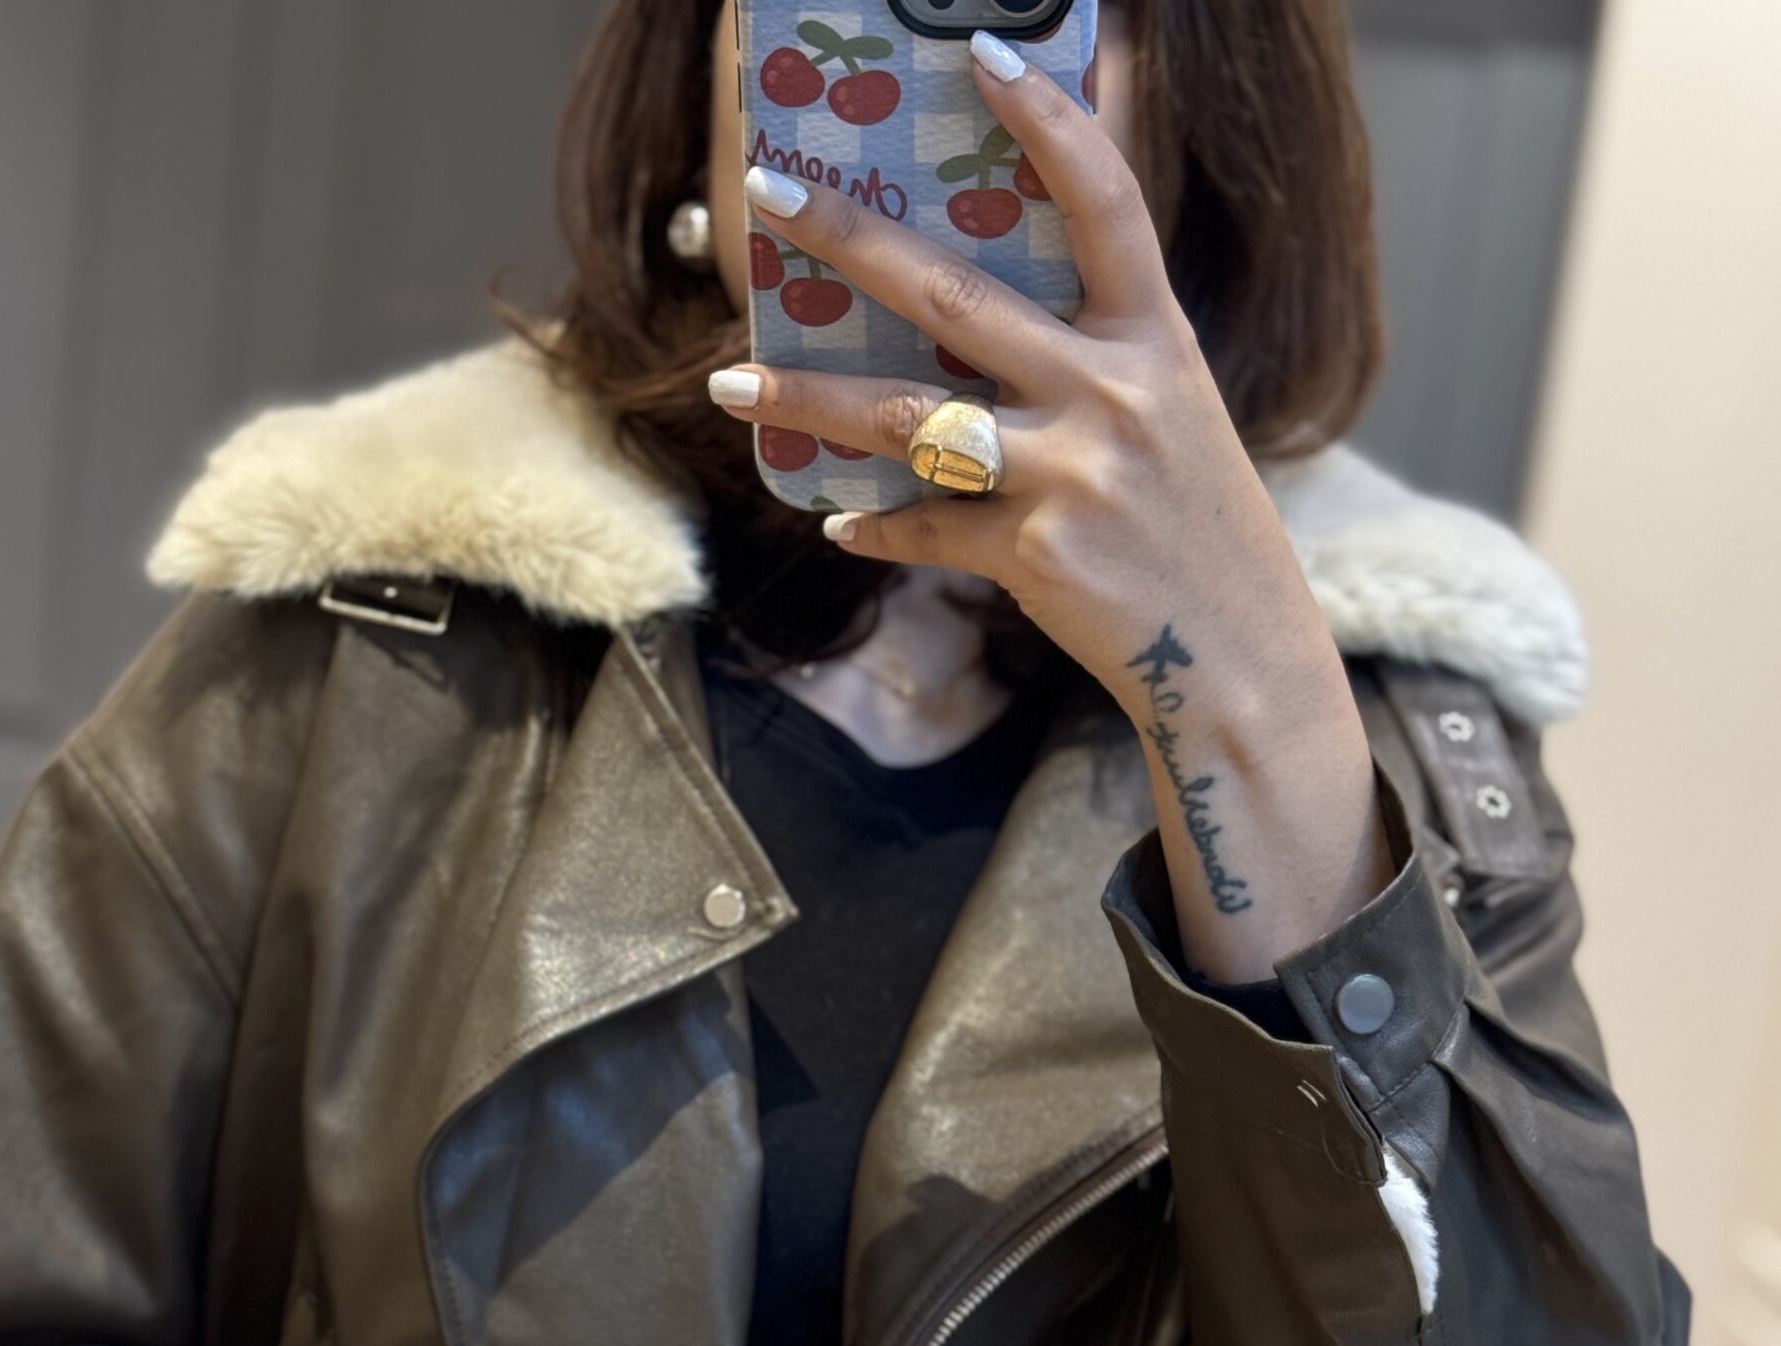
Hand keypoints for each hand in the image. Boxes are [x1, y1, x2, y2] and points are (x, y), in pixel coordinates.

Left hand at [715, 32, 1390, 980]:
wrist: (1240, 661)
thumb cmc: (1200, 531)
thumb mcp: (1181, 411)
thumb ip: (1111, 337)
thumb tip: (1034, 270)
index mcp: (1158, 340)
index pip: (1105, 200)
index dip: (1049, 119)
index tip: (981, 52)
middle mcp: (1114, 394)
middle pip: (956, 295)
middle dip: (850, 237)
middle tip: (768, 190)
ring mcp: (1072, 474)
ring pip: (910, 420)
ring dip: (808, 401)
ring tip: (729, 387)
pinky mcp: (1037, 553)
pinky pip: (927, 530)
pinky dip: (877, 528)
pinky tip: (836, 521)